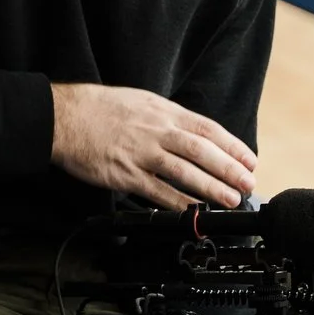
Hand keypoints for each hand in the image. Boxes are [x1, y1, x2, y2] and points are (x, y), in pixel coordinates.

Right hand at [49, 82, 256, 210]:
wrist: (64, 117)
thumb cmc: (100, 109)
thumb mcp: (142, 101)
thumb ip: (168, 118)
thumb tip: (194, 135)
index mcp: (163, 112)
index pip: (207, 129)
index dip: (232, 147)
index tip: (249, 161)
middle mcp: (157, 131)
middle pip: (202, 151)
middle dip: (230, 169)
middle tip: (248, 184)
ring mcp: (141, 153)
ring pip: (185, 172)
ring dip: (211, 188)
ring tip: (230, 199)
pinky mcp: (125, 174)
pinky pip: (157, 191)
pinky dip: (179, 203)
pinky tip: (194, 212)